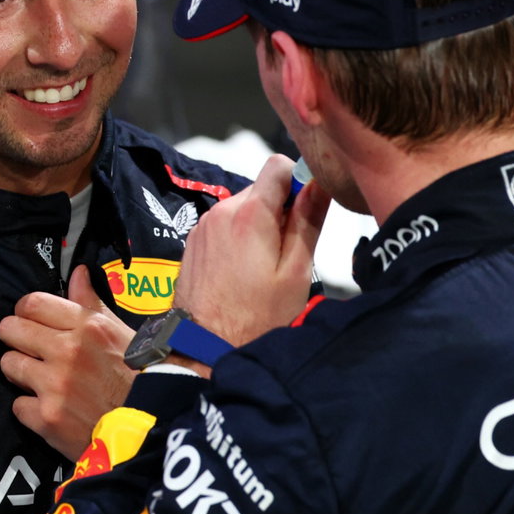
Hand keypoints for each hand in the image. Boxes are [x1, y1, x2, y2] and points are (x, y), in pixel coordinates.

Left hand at [0, 265, 136, 459]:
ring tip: (40, 381)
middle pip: (10, 329)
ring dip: (21, 373)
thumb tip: (78, 273)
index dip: (26, 311)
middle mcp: (68, 351)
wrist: (151, 430)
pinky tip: (51, 409)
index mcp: (88, 326)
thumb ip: (93, 304)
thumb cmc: (141, 379)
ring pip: (9, 365)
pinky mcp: (47, 418)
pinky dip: (31, 409)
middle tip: (29, 350)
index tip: (31, 321)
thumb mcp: (122, 334)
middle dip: (15, 337)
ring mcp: (55, 385)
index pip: (32, 303)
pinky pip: (18, 405)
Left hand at [175, 154, 329, 345]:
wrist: (205, 347)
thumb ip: (307, 222)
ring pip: (243, 208)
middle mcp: (222, 211)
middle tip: (289, 251)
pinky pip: (224, 225)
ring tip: (265, 267)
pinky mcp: (194, 241)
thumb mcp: (295, 272)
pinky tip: (244, 271)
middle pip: (262, 189)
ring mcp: (204, 226)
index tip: (307, 210)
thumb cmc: (255, 318)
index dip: (299, 181)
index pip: (279, 166)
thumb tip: (319, 184)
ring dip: (260, 226)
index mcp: (250, 214)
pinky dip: (239, 238)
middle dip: (281, 210)